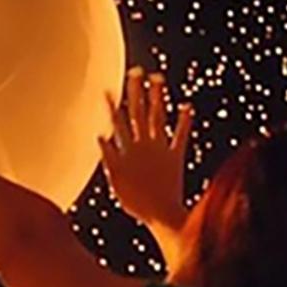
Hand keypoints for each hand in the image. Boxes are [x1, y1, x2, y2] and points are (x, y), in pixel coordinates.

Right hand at [100, 67, 192, 232]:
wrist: (162, 214)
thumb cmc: (135, 202)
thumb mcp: (115, 181)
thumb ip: (108, 158)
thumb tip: (100, 136)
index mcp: (127, 150)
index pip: (117, 122)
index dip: (112, 105)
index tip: (107, 88)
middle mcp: (144, 144)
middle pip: (139, 112)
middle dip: (137, 91)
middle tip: (136, 71)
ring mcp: (161, 148)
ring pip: (158, 118)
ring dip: (158, 98)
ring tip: (158, 78)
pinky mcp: (176, 156)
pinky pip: (180, 135)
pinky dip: (184, 120)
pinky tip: (186, 106)